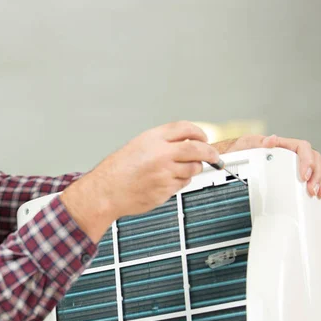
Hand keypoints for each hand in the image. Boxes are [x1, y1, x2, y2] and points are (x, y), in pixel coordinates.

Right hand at [61, 121, 219, 241]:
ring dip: (191, 170)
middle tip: (215, 157)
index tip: (204, 138)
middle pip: (198, 149)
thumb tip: (187, 144)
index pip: (186, 129)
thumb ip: (162, 143)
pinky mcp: (166, 189)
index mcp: (153, 138)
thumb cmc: (118, 170)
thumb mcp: (138, 146)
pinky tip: (163, 183)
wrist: (105, 191)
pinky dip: (178, 183)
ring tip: (174, 172)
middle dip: (211, 153)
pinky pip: (182, 184)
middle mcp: (162, 153)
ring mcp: (165, 172)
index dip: (200, 133)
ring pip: (193, 169)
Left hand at [229, 134, 320, 198]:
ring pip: (315, 167)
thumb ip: (259, 142)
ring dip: (320, 179)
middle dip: (315, 174)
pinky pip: (312, 173)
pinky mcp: (293, 170)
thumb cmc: (241, 149)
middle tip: (311, 189)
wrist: (235, 156)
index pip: (302, 147)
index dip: (307, 161)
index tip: (304, 175)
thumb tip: (272, 139)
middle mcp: (290, 151)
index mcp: (282, 144)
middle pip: (313, 158)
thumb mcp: (246, 144)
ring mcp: (293, 161)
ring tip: (318, 192)